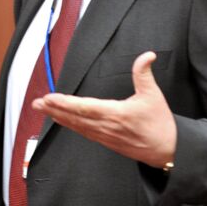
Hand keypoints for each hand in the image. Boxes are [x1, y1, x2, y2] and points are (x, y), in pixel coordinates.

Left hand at [31, 51, 175, 167]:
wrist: (169, 151)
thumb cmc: (160, 124)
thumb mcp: (153, 95)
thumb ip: (144, 74)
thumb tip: (147, 55)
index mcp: (116, 114)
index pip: (85, 108)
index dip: (66, 103)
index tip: (50, 98)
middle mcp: (106, 126)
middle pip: (75, 118)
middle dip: (54, 109)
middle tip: (37, 103)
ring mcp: (105, 136)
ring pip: (76, 126)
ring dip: (58, 117)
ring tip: (42, 109)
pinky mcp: (106, 142)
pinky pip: (83, 132)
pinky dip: (69, 125)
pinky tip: (60, 120)